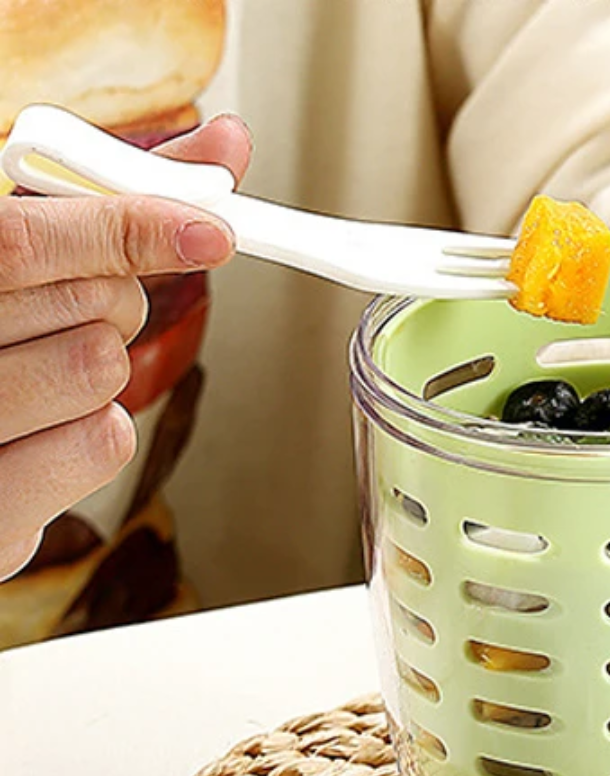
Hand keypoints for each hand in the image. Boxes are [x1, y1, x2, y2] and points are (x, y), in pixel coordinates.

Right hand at [0, 116, 251, 580]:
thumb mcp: (34, 249)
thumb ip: (121, 198)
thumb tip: (226, 144)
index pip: (28, 237)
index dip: (132, 227)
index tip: (211, 231)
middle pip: (88, 304)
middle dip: (119, 301)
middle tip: (77, 312)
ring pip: (102, 370)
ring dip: (105, 370)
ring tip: (47, 375)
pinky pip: (103, 442)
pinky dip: (99, 431)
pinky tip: (49, 431)